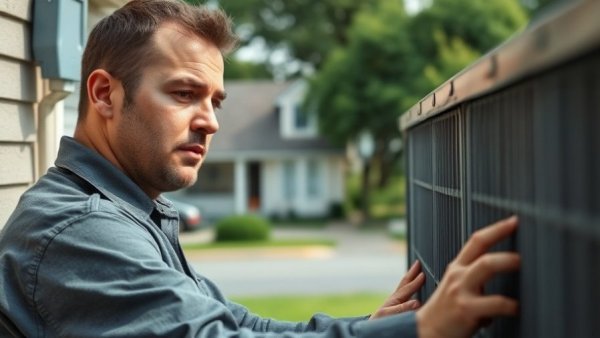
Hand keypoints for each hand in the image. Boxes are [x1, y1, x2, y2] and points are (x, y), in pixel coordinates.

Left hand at [369, 260, 424, 318]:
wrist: (370, 329)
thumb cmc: (378, 322)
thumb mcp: (389, 314)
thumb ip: (402, 308)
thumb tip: (417, 302)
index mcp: (395, 299)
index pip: (408, 287)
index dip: (416, 281)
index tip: (423, 273)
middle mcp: (395, 299)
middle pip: (405, 283)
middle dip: (412, 273)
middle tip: (417, 263)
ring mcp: (394, 303)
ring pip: (404, 288)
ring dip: (410, 280)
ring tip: (415, 273)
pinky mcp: (394, 308)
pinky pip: (404, 295)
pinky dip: (409, 289)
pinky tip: (412, 292)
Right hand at [416, 216, 519, 337]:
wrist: (427, 331)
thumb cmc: (447, 311)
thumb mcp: (456, 286)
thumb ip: (475, 276)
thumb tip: (504, 270)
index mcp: (457, 267)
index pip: (477, 241)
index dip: (497, 229)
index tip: (515, 220)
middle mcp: (458, 275)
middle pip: (483, 250)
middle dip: (507, 246)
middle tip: (528, 250)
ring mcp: (461, 291)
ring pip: (487, 266)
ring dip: (509, 263)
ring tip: (527, 269)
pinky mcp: (466, 309)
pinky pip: (497, 303)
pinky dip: (511, 306)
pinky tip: (517, 309)